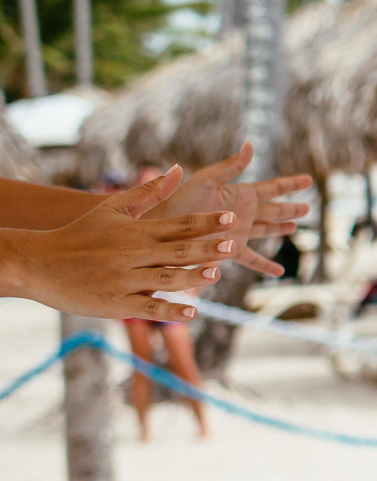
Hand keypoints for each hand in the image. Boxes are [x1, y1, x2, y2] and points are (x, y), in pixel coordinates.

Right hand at [0, 168, 234, 320]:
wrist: (39, 263)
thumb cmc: (80, 234)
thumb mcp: (112, 209)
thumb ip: (149, 191)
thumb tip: (179, 169)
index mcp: (136, 231)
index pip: (178, 225)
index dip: (206, 222)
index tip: (231, 218)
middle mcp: (133, 254)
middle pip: (177, 251)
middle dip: (206, 248)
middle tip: (233, 245)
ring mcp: (125, 279)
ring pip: (165, 278)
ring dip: (192, 277)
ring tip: (217, 274)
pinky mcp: (116, 303)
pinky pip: (148, 307)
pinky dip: (170, 311)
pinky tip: (192, 312)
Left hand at [162, 144, 312, 278]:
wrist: (159, 227)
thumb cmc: (178, 200)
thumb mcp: (207, 180)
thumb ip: (231, 167)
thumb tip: (250, 146)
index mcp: (240, 194)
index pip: (272, 188)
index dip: (291, 184)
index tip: (309, 179)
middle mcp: (242, 213)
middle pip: (273, 210)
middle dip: (290, 208)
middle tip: (307, 207)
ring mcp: (237, 232)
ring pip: (266, 230)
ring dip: (280, 229)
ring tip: (294, 228)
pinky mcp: (229, 251)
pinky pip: (252, 260)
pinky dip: (265, 266)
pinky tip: (278, 272)